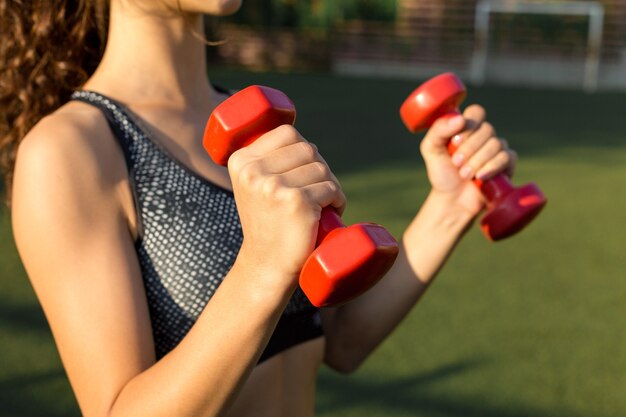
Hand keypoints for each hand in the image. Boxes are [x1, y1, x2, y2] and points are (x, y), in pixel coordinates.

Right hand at [228, 125, 345, 289]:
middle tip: (316, 193)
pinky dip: (337, 200)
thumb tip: (302, 140)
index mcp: (241, 161)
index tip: (301, 174)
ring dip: (330, 185)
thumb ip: (268, 160)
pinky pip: (331, 188)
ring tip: (322, 205)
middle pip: (308, 149)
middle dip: (319, 169)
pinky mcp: (296, 202)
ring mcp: (274, 186)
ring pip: (322, 168)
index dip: (303, 151)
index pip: (288, 133)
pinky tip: (330, 213)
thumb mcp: (255, 186)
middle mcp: (254, 171)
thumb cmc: (269, 223)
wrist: (267, 266)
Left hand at [420, 105, 516, 216]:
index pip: (476, 112)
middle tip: (456, 163)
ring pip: (496, 144)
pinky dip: (492, 167)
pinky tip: (480, 177)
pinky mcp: (507, 164)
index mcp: (467, 128)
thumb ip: (439, 130)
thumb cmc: (442, 173)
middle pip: (487, 129)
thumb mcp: (431, 149)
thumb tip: (460, 120)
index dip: (469, 124)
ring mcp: (497, 149)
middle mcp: (484, 136)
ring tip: (464, 174)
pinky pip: (507, 157)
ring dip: (477, 161)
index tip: (455, 141)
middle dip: (469, 148)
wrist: (452, 199)